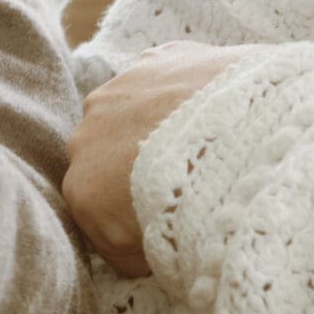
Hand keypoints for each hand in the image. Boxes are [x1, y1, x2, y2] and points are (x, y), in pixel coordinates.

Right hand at [63, 42, 249, 276]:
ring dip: (157, 123)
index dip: (126, 221)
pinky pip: (165, 75)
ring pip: (133, 109)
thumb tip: (140, 251)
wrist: (233, 147)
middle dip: (136, 167)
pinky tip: (212, 106)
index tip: (159, 228)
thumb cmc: (191, 210)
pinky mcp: (160, 56)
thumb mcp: (153, 257)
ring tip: (202, 143)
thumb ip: (133, 252)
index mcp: (80, 186)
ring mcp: (122, 87)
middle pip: (110, 152)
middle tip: (182, 185)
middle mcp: (89, 130)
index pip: (96, 208)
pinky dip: (183, 90)